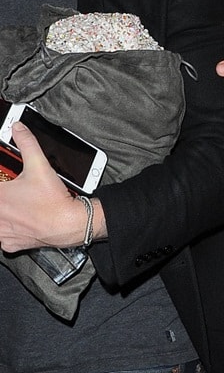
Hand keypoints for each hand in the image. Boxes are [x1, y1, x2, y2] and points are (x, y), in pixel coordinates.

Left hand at [0, 122, 86, 251]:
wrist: (68, 223)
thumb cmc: (53, 200)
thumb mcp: (40, 165)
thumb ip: (27, 143)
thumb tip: (18, 129)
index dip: (2, 181)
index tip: (6, 179)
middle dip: (6, 197)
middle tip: (16, 193)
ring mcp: (2, 233)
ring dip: (5, 214)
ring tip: (20, 207)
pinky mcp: (10, 243)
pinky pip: (3, 237)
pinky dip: (10, 229)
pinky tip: (22, 221)